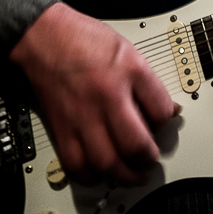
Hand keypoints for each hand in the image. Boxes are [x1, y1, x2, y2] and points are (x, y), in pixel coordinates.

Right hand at [10, 2, 179, 185]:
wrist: (44, 37)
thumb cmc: (85, 40)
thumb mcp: (129, 50)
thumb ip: (149, 83)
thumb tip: (168, 109)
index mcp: (130, 71)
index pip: (162, 111)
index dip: (167, 123)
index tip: (164, 125)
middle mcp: (108, 95)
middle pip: (135, 145)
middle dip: (149, 160)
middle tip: (151, 161)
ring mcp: (83, 114)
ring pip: (107, 162)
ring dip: (124, 175)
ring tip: (132, 174)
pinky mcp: (61, 127)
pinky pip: (76, 165)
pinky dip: (91, 176)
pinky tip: (100, 172)